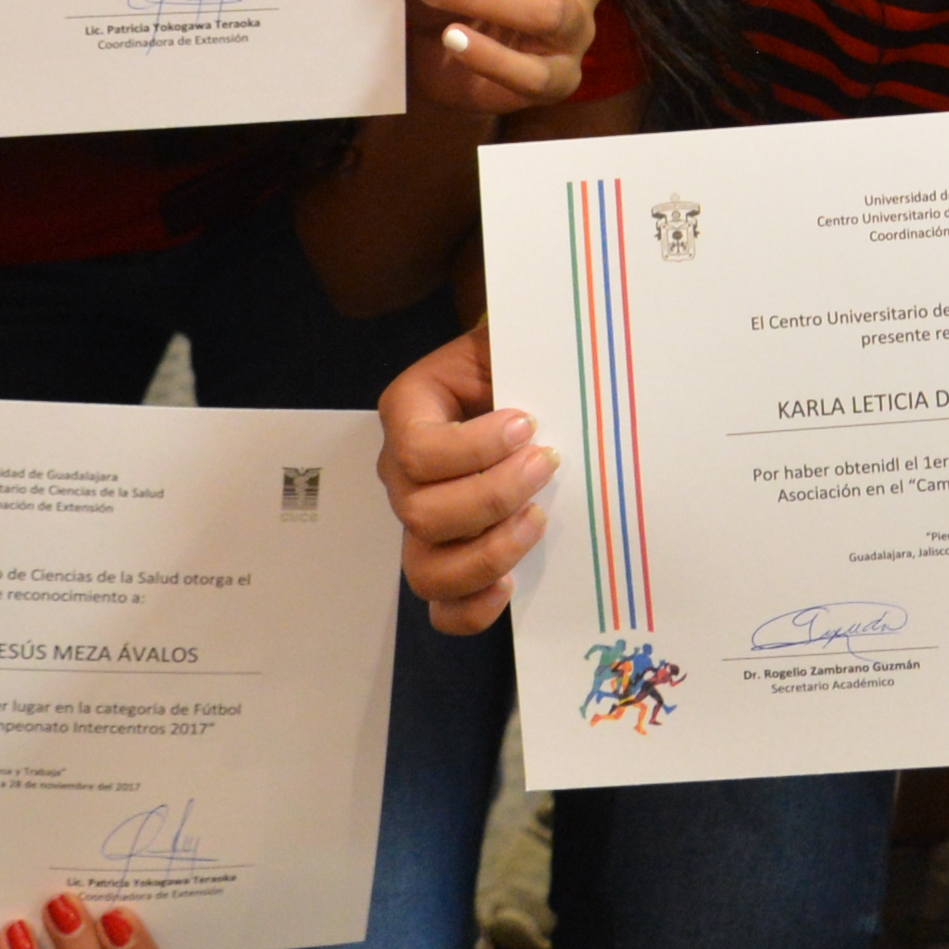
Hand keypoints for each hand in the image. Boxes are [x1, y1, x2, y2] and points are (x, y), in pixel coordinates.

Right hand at [378, 320, 546, 630]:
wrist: (514, 382)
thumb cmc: (511, 360)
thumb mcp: (505, 339)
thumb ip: (512, 346)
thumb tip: (548, 363)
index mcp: (407, 412)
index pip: (417, 450)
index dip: (475, 447)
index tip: (528, 425)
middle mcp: (400, 474)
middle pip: (422, 513)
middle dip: (493, 496)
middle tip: (547, 465)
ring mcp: (419, 524)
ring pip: (426, 568)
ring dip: (489, 553)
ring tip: (537, 520)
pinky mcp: (446, 559)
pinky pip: (440, 607)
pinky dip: (473, 609)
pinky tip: (511, 585)